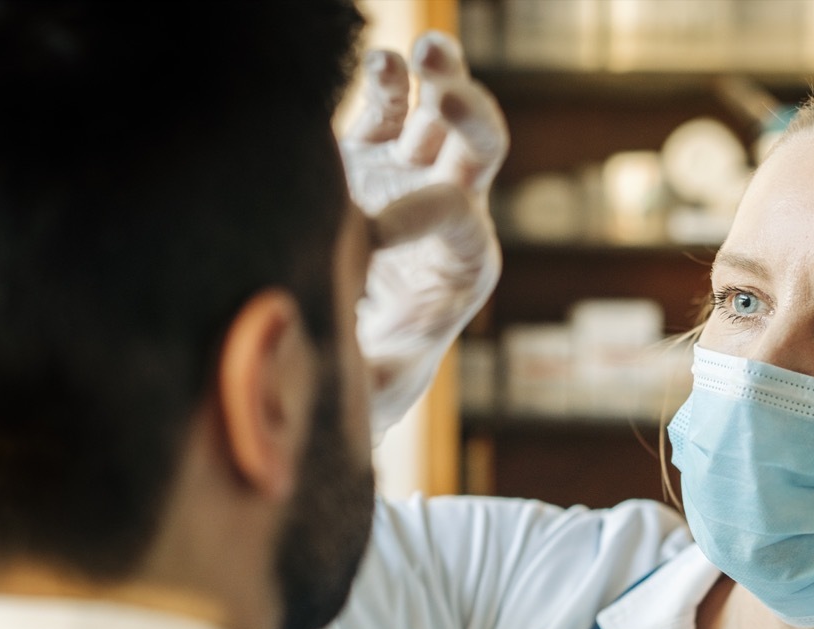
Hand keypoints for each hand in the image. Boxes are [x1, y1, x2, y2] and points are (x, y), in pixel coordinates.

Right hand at [344, 31, 507, 436]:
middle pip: (480, 150)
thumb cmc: (367, 378)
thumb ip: (365, 384)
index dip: (421, 217)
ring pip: (441, 112)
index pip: (461, 222)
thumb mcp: (371, 393)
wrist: (341, 344)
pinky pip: (390, 104)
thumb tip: (333, 375)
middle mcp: (449, 210)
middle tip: (448, 99)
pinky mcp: (370, 153)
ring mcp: (411, 174)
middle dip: (471, 119)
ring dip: (440, 77)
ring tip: (427, 49)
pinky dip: (388, 80)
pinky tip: (380, 61)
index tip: (368, 232)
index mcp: (466, 267)